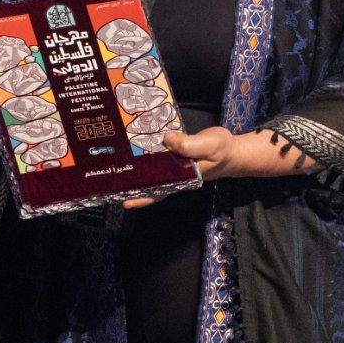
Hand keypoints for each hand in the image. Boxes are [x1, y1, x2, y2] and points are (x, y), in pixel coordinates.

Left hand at [118, 127, 312, 208]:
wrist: (233, 150)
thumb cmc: (222, 150)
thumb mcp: (208, 145)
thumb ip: (188, 145)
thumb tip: (166, 140)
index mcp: (182, 178)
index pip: (159, 191)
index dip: (142, 198)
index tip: (124, 201)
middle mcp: (175, 175)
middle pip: (151, 183)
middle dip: (132, 184)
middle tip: (109, 181)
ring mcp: (175, 166)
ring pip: (152, 171)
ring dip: (137, 168)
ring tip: (115, 164)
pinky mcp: (175, 156)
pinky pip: (158, 158)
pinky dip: (148, 155)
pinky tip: (136, 148)